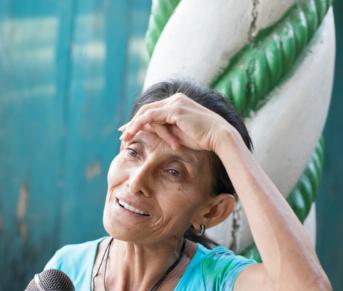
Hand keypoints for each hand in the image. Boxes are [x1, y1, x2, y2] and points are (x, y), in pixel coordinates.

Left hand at [119, 93, 240, 155]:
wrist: (219, 137)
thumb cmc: (203, 139)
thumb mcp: (179, 133)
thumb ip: (165, 130)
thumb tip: (149, 132)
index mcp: (178, 102)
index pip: (153, 109)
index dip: (139, 120)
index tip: (128, 131)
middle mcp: (176, 99)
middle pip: (147, 109)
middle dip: (132, 122)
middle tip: (122, 135)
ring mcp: (175, 103)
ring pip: (146, 112)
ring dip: (133, 125)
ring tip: (124, 138)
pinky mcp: (175, 110)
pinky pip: (151, 117)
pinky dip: (139, 124)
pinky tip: (131, 132)